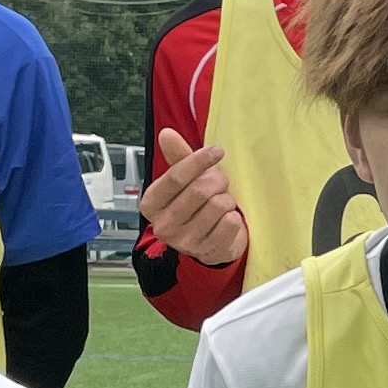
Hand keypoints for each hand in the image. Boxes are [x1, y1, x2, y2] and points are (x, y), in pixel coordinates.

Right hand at [141, 125, 248, 267]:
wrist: (210, 241)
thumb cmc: (196, 206)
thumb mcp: (184, 180)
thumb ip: (177, 157)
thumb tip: (167, 134)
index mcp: (151, 204)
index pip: (176, 176)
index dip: (199, 160)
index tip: (216, 151)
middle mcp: (164, 226)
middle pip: (199, 190)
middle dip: (217, 181)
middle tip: (220, 183)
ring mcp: (186, 243)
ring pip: (218, 206)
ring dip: (227, 199)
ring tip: (222, 203)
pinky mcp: (209, 252)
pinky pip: (231, 223)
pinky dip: (235, 217)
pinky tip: (227, 220)